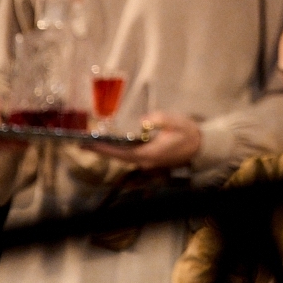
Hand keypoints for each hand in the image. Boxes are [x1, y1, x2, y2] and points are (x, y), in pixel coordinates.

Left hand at [85, 110, 200, 169]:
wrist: (201, 146)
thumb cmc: (188, 133)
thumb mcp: (176, 121)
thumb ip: (159, 119)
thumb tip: (143, 121)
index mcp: (149, 154)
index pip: (121, 153)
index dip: (104, 148)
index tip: (88, 144)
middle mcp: (145, 161)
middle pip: (118, 157)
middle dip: (101, 150)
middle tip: (82, 143)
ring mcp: (147, 162)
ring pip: (123, 157)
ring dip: (108, 150)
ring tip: (92, 142)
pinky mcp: (149, 159)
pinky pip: (129, 156)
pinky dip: (117, 150)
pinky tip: (110, 143)